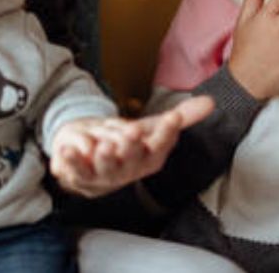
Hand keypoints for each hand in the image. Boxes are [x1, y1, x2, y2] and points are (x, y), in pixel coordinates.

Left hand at [49, 96, 213, 197]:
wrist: (91, 157)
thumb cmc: (127, 143)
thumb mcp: (152, 126)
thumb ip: (181, 117)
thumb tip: (211, 102)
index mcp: (148, 159)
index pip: (160, 147)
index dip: (167, 133)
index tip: (172, 118)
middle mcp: (127, 171)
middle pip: (132, 160)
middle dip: (132, 147)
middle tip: (132, 133)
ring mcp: (102, 176)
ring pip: (105, 169)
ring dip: (105, 159)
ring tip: (104, 146)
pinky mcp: (78, 176)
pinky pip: (75, 171)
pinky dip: (71, 162)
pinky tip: (67, 149)